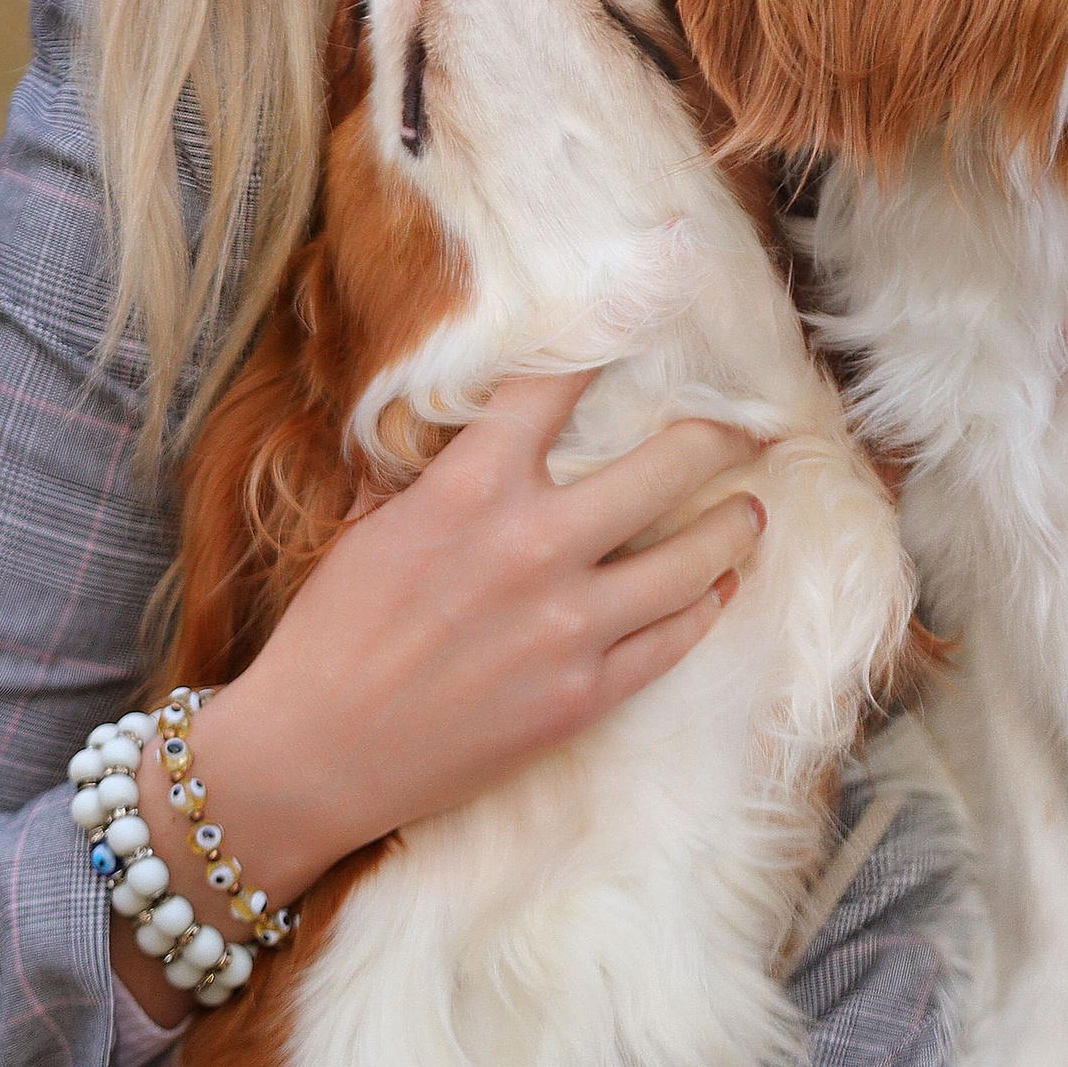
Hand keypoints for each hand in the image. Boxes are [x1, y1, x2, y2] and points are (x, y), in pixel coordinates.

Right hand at [110, 368, 764, 1017]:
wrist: (315, 755)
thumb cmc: (330, 634)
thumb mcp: (375, 527)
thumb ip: (446, 478)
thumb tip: (488, 436)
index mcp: (472, 488)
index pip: (559, 386)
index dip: (614, 338)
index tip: (656, 311)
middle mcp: (533, 545)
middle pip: (666, 466)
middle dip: (720, 436)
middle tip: (751, 426)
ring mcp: (569, 625)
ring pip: (693, 558)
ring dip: (734, 526)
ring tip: (752, 511)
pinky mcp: (584, 694)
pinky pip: (673, 638)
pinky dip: (705, 605)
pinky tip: (719, 587)